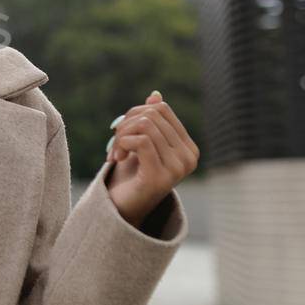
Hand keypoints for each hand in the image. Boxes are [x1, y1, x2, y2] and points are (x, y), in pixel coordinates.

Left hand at [105, 91, 198, 227]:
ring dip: (121, 136)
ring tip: (115, 152)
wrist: (121, 209)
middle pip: (152, 115)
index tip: (123, 132)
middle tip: (115, 144)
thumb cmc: (131, 175)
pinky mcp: (160, 178)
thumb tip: (155, 95)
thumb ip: (150, 121)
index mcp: (188, 148)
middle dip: (126, 124)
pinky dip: (122, 144)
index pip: (162, 109)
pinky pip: (141, 141)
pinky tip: (117, 158)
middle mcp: (189, 158)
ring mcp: (178, 169)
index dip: (136, 113)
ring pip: (145, 126)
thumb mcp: (140, 143)